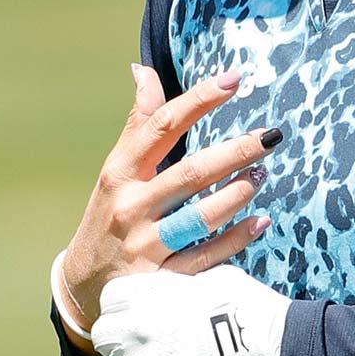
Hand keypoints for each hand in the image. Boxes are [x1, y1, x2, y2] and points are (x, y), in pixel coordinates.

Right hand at [58, 65, 280, 337]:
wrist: (84, 286)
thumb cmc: (110, 213)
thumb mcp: (116, 168)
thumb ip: (139, 122)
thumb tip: (142, 69)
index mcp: (121, 172)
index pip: (162, 127)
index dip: (198, 100)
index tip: (234, 78)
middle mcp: (132, 206)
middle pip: (190, 173)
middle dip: (234, 152)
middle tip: (271, 135)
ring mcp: (146, 246)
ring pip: (200, 217)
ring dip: (237, 193)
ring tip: (262, 173)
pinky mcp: (162, 280)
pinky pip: (206, 258)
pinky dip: (236, 238)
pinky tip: (261, 221)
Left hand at [90, 266, 291, 355]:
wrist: (273, 350)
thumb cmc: (248, 308)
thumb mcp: (211, 279)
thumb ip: (179, 286)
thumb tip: (174, 291)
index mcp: (149, 296)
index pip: (111, 300)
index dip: (125, 306)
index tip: (140, 312)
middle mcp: (137, 331)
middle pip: (103, 336)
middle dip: (121, 339)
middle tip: (148, 341)